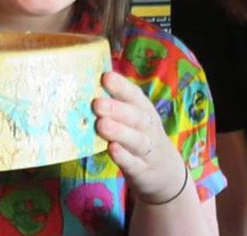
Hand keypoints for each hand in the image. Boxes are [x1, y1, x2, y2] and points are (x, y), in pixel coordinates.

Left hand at [93, 71, 186, 203]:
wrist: (162, 170)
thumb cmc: (137, 136)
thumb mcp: (131, 117)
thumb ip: (114, 103)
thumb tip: (83, 85)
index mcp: (143, 109)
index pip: (134, 95)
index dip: (121, 86)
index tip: (105, 77)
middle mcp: (147, 127)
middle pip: (136, 116)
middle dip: (117, 109)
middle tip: (97, 103)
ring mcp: (146, 149)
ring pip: (136, 139)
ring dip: (119, 131)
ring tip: (101, 124)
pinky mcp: (142, 169)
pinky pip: (133, 162)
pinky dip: (123, 156)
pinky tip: (112, 149)